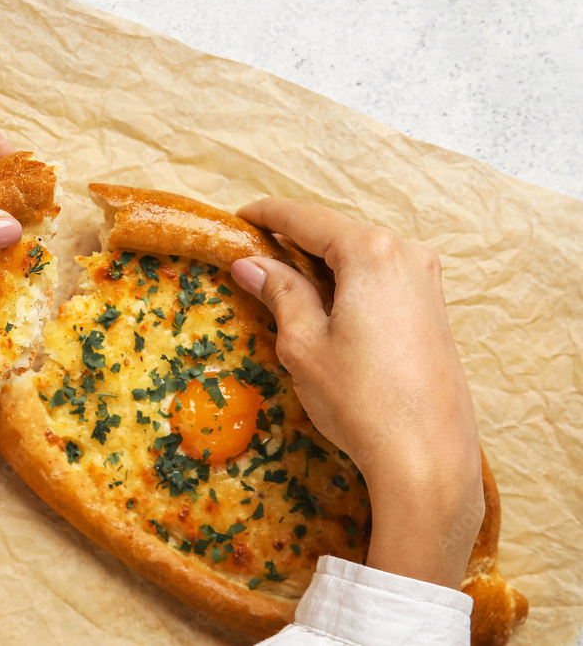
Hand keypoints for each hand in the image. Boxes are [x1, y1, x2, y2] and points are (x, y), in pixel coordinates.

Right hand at [230, 197, 483, 589]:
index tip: (238, 217)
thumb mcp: (304, 343)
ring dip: (321, 264)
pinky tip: (325, 306)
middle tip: (253, 255)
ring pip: (360, 256)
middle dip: (294, 240)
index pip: (307, 218)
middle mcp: (406, 253)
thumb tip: (249, 263)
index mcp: (371, 252)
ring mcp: (426, 280)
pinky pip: (381, 277)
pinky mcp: (433, 308)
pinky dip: (347, 282)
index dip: (267, 215)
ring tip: (282, 283)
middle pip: (336, 233)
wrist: (428, 456)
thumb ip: (279, 292)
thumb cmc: (360, 399)